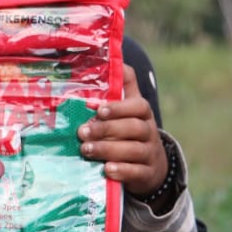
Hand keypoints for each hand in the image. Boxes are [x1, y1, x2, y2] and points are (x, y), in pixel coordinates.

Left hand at [78, 65, 169, 200]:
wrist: (150, 165)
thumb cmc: (128, 130)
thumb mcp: (127, 108)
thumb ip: (120, 86)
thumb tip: (112, 58)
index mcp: (142, 113)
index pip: (138, 106)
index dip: (120, 107)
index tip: (99, 110)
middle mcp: (149, 132)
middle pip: (133, 128)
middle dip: (106, 130)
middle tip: (81, 132)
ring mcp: (149, 153)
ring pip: (133, 150)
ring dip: (108, 150)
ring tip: (86, 150)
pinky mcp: (147, 174)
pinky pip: (138, 172)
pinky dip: (123, 171)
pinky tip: (107, 170)